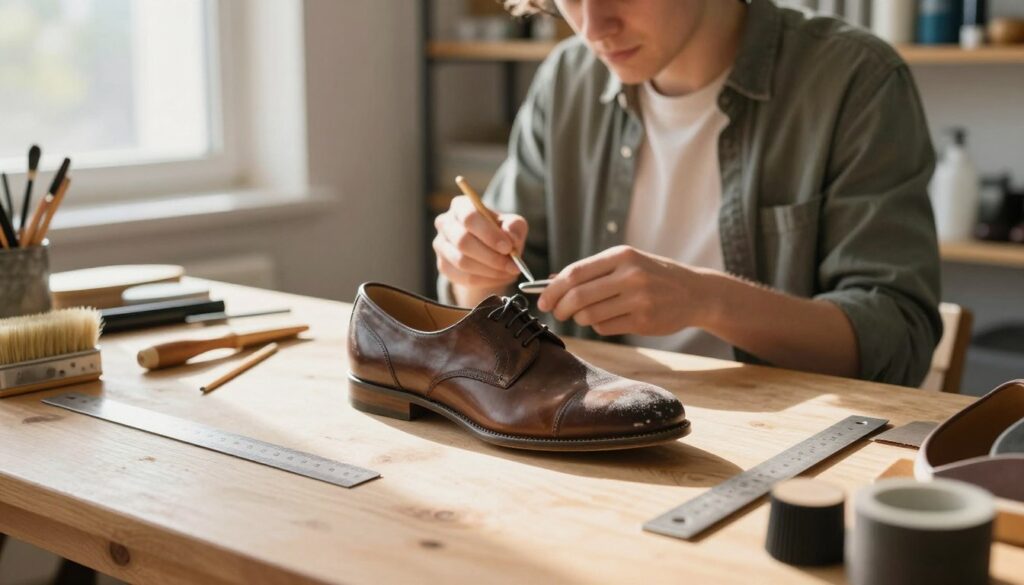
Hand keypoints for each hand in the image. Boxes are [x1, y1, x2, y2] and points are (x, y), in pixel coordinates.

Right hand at [433, 195, 527, 288]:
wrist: (487, 252)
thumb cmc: (499, 232)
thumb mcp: (512, 225)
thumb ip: (514, 228)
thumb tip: (511, 239)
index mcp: (460, 206)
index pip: (469, 217)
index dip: (489, 234)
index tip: (508, 248)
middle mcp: (445, 223)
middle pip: (463, 241)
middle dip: (491, 256)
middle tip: (513, 265)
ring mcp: (441, 245)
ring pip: (462, 262)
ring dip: (490, 270)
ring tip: (508, 271)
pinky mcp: (443, 266)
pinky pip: (463, 277)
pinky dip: (485, 280)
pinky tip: (498, 277)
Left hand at [536, 246, 714, 336]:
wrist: (695, 292)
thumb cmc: (653, 275)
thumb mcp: (627, 262)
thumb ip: (592, 271)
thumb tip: (551, 280)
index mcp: (622, 256)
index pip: (575, 273)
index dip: (552, 289)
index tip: (542, 300)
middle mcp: (630, 276)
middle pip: (578, 297)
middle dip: (560, 308)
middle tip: (556, 313)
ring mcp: (639, 299)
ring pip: (589, 315)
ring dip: (580, 319)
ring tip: (585, 314)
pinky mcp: (644, 321)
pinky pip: (605, 328)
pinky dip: (598, 326)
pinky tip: (608, 319)